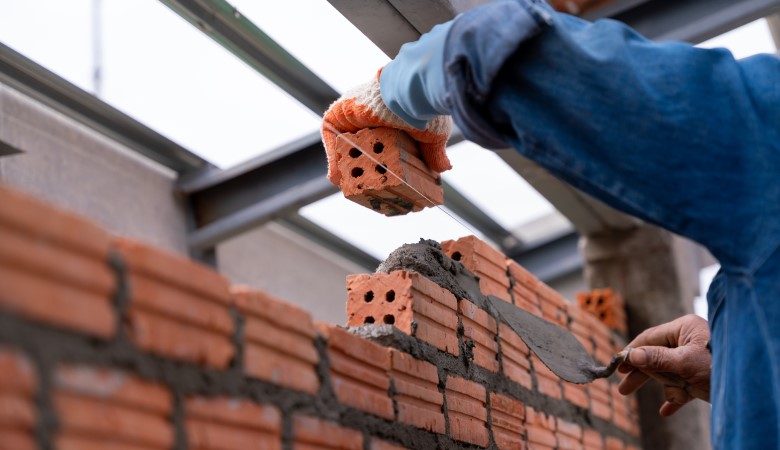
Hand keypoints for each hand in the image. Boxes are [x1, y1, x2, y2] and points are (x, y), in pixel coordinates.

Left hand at [321, 70, 451, 185]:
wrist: (408, 92)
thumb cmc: (422, 108)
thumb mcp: (432, 134)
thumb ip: (433, 152)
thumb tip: (444, 169)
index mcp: (390, 116)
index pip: (380, 144)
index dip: (379, 164)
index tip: (380, 184)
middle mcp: (369, 115)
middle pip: (360, 147)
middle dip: (362, 168)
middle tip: (364, 188)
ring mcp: (352, 113)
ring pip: (345, 145)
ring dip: (347, 166)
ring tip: (352, 187)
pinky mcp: (339, 113)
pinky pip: (332, 139)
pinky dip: (334, 159)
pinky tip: (339, 179)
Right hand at [618, 314, 710, 415]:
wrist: (749, 386)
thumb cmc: (720, 365)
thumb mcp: (685, 363)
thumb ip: (656, 359)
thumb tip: (631, 356)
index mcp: (683, 329)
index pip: (649, 338)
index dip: (632, 352)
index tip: (617, 365)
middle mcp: (687, 342)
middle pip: (654, 356)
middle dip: (638, 372)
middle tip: (621, 384)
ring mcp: (694, 360)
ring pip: (666, 372)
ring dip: (654, 385)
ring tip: (628, 394)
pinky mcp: (701, 377)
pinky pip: (681, 387)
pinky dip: (673, 398)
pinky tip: (666, 410)